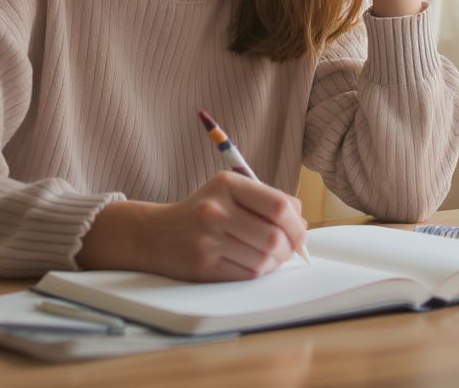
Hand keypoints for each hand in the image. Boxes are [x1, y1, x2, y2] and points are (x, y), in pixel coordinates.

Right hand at [77, 172, 306, 281]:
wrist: (156, 234)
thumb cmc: (203, 212)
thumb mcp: (230, 192)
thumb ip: (267, 201)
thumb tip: (302, 224)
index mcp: (227, 184)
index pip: (279, 206)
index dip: (297, 224)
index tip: (299, 232)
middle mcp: (216, 209)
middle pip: (275, 237)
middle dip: (289, 248)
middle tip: (287, 249)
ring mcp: (208, 238)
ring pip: (264, 260)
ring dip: (274, 263)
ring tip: (268, 257)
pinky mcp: (204, 265)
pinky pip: (247, 274)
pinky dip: (257, 272)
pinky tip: (251, 264)